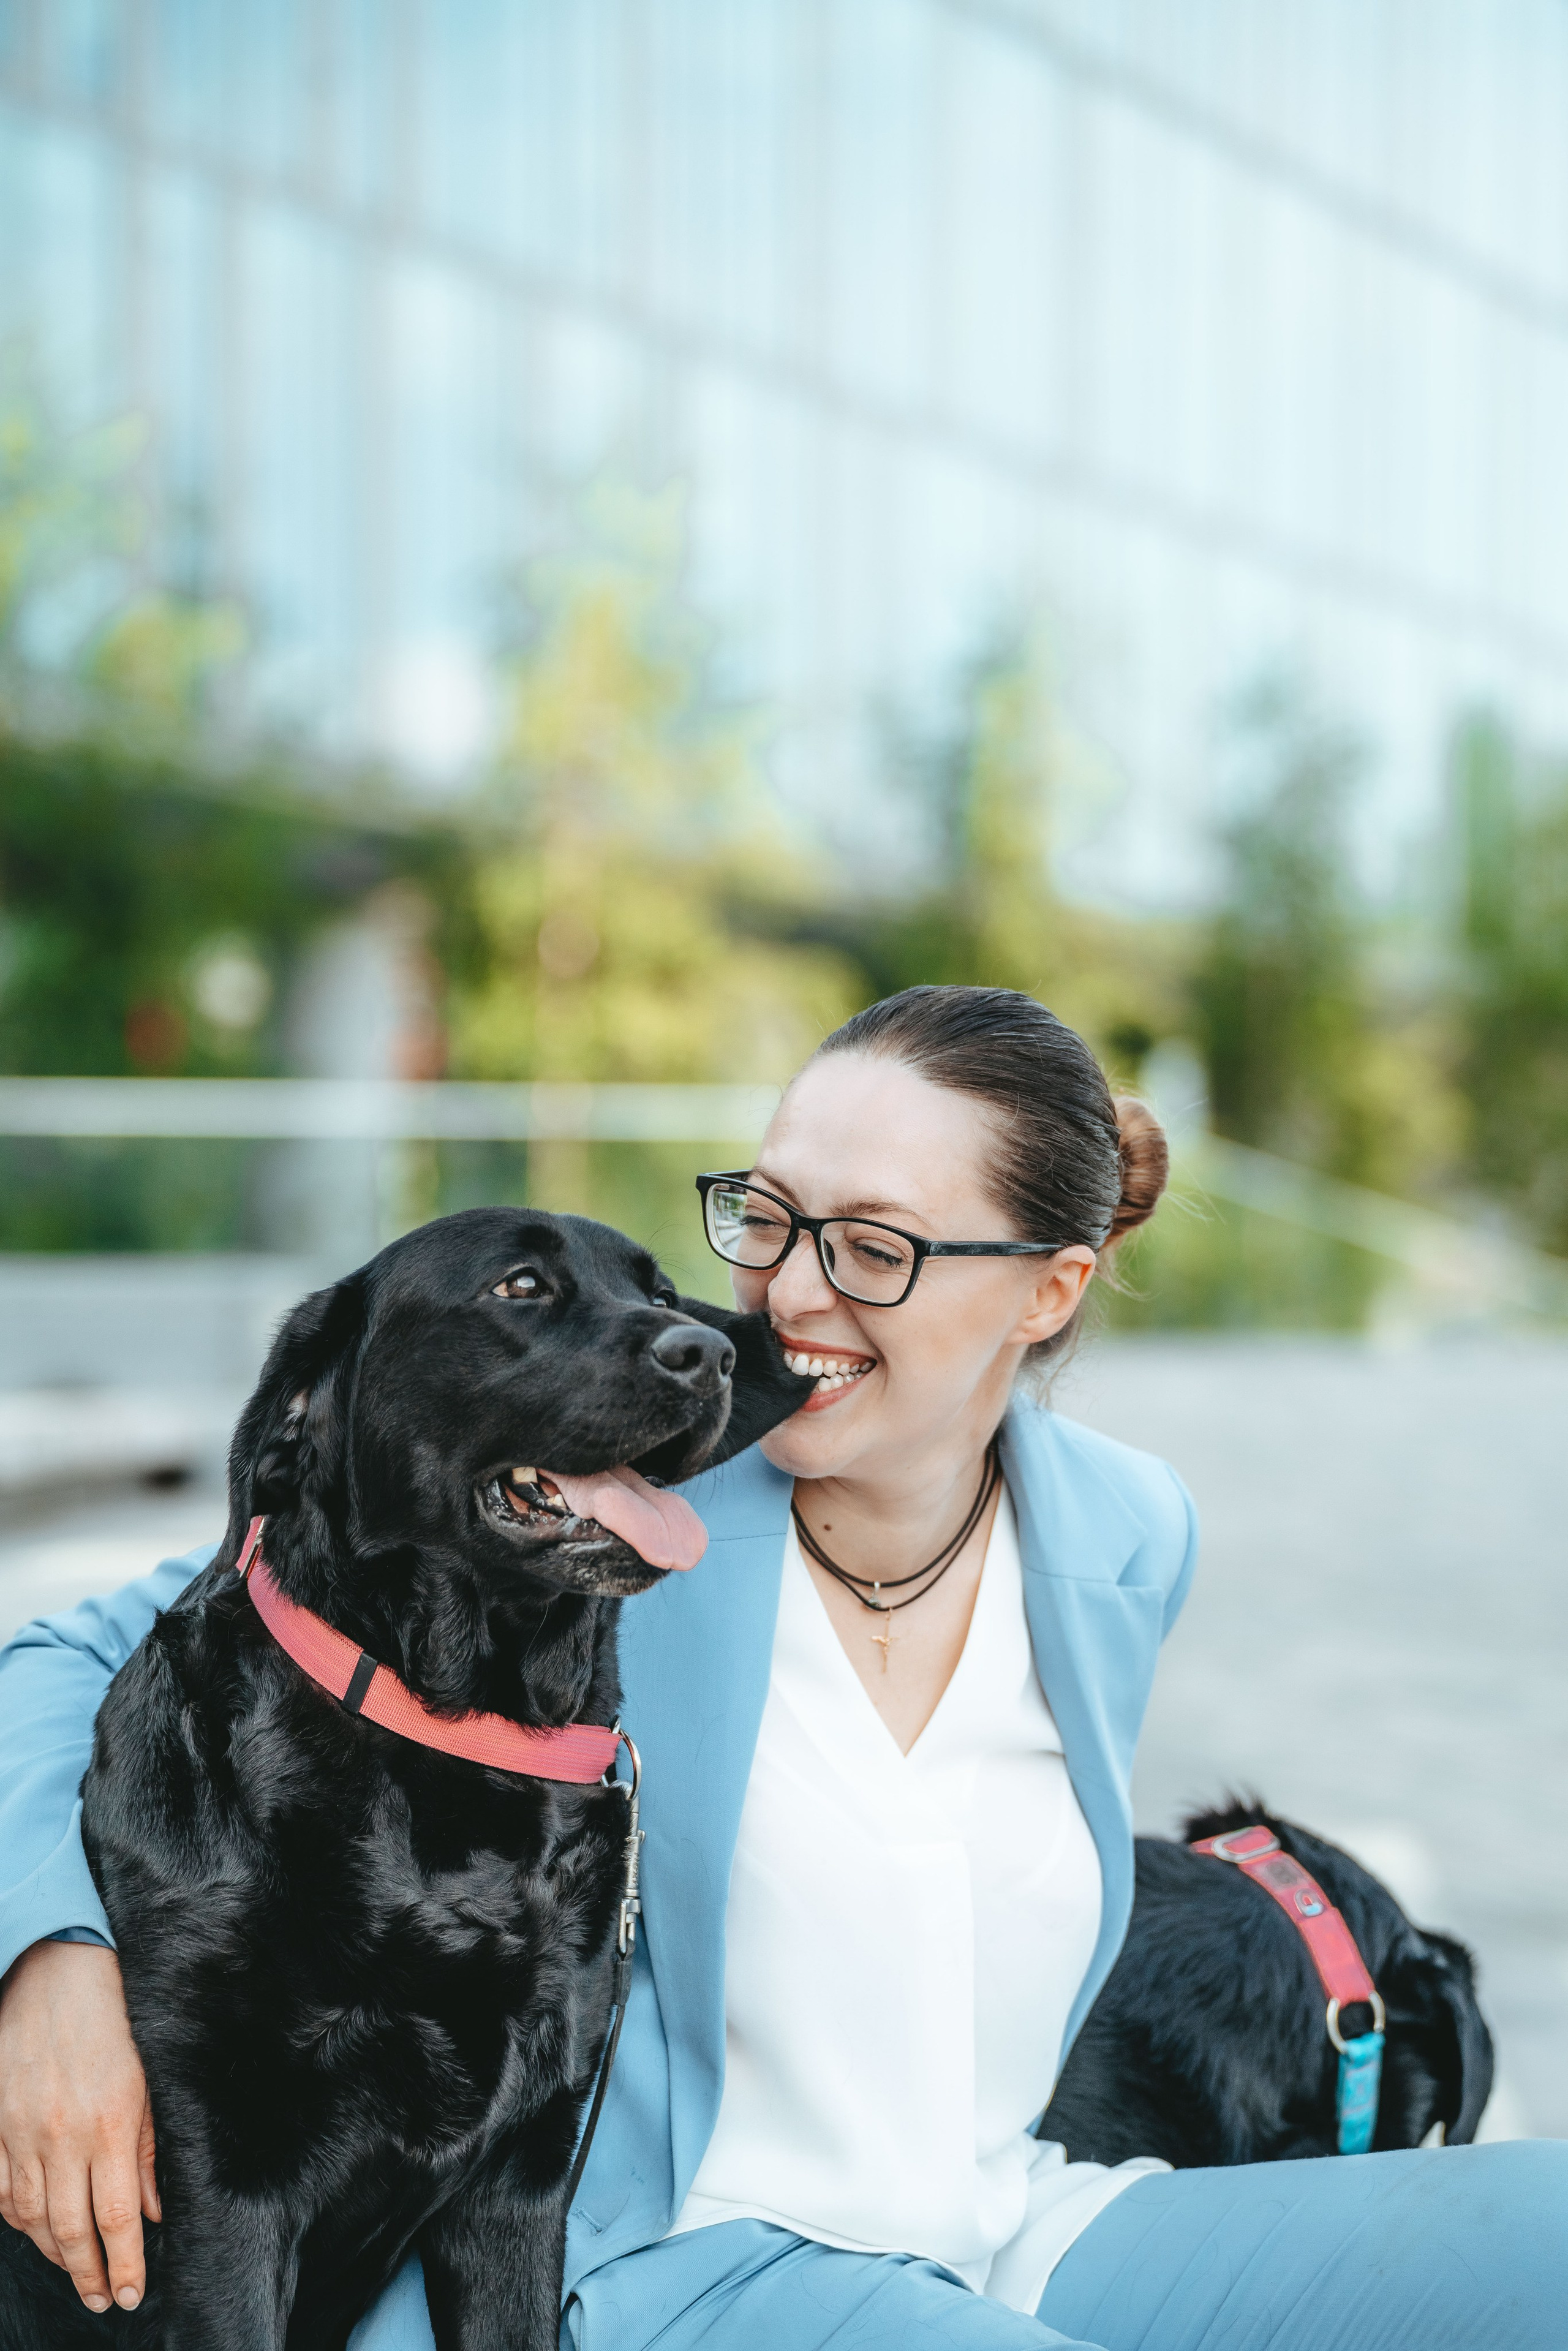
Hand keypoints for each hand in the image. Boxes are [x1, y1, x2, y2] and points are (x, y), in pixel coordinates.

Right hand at [0, 1940, 158, 2312]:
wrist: (57, 1975)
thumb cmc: (115, 2024)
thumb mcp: (149, 2082)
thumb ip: (150, 2150)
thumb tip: (153, 2213)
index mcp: (110, 2124)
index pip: (117, 2217)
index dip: (123, 2264)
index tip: (129, 2295)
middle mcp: (62, 2136)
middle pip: (70, 2229)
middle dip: (87, 2274)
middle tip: (100, 2299)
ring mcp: (21, 2132)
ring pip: (31, 2218)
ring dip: (53, 2254)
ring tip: (75, 2270)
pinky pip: (1, 2190)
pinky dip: (17, 2219)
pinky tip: (35, 2230)